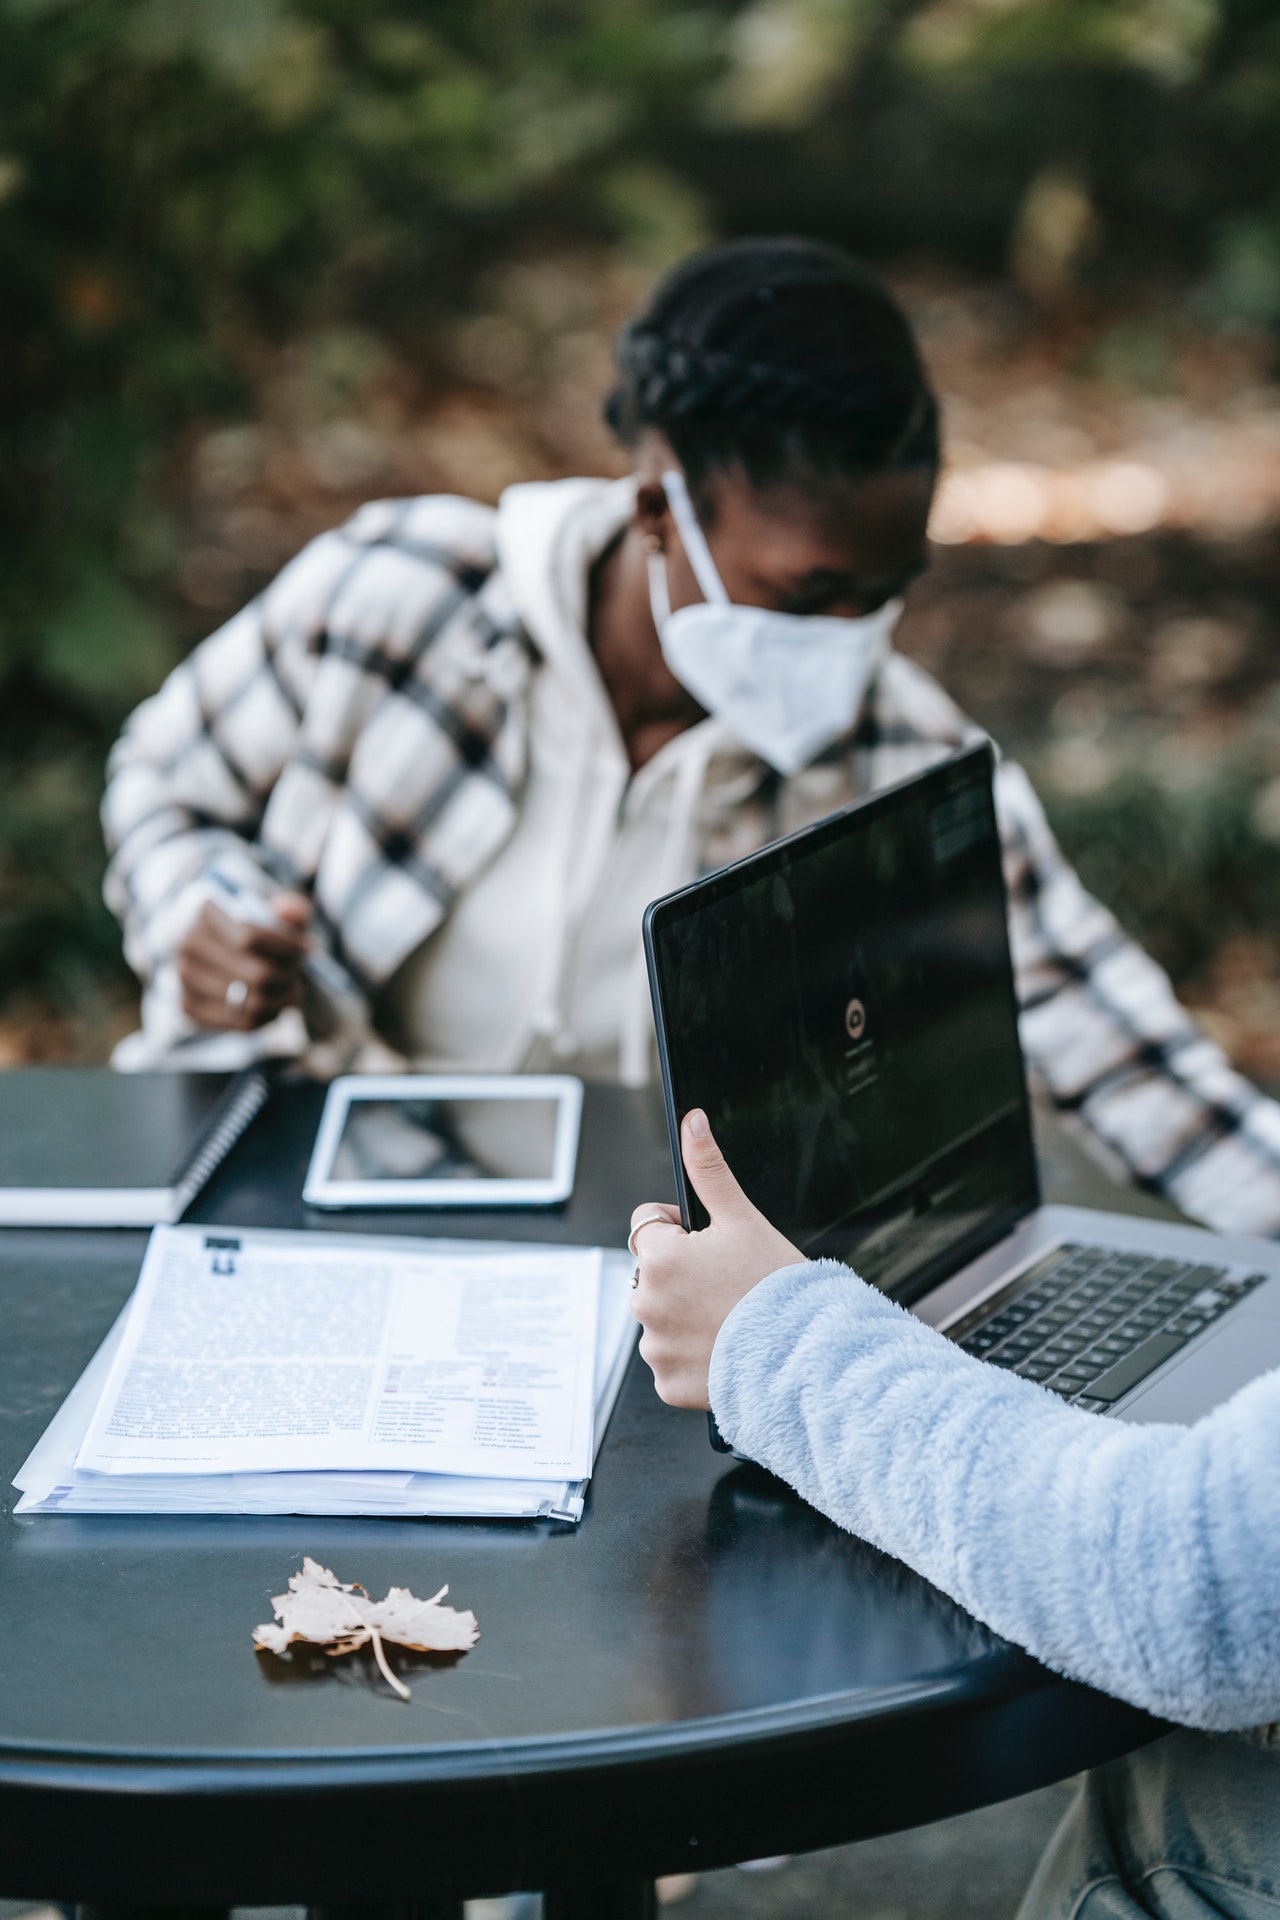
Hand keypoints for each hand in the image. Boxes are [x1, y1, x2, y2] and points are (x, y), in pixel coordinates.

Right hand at [176, 893, 310, 1030]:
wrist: (217, 952)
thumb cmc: (253, 930)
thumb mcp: (274, 913)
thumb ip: (291, 909)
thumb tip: (294, 912)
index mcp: (206, 913)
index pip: (252, 938)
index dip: (289, 947)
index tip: (310, 949)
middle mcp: (188, 945)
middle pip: (257, 974)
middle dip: (287, 976)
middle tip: (298, 973)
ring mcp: (185, 978)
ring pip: (253, 1002)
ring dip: (283, 998)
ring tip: (290, 988)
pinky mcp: (189, 1007)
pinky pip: (243, 1023)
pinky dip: (269, 1016)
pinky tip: (274, 1004)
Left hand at [630, 1108, 801, 1409]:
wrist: (806, 1358)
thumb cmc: (777, 1289)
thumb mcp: (743, 1219)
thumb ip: (708, 1168)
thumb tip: (691, 1122)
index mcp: (658, 1258)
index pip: (647, 1225)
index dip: (678, 1229)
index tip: (708, 1243)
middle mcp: (646, 1303)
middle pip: (655, 1274)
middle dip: (682, 1274)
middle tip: (728, 1284)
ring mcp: (655, 1348)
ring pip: (663, 1317)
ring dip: (686, 1315)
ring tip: (731, 1318)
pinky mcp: (667, 1384)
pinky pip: (671, 1361)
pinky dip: (692, 1356)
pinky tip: (725, 1349)